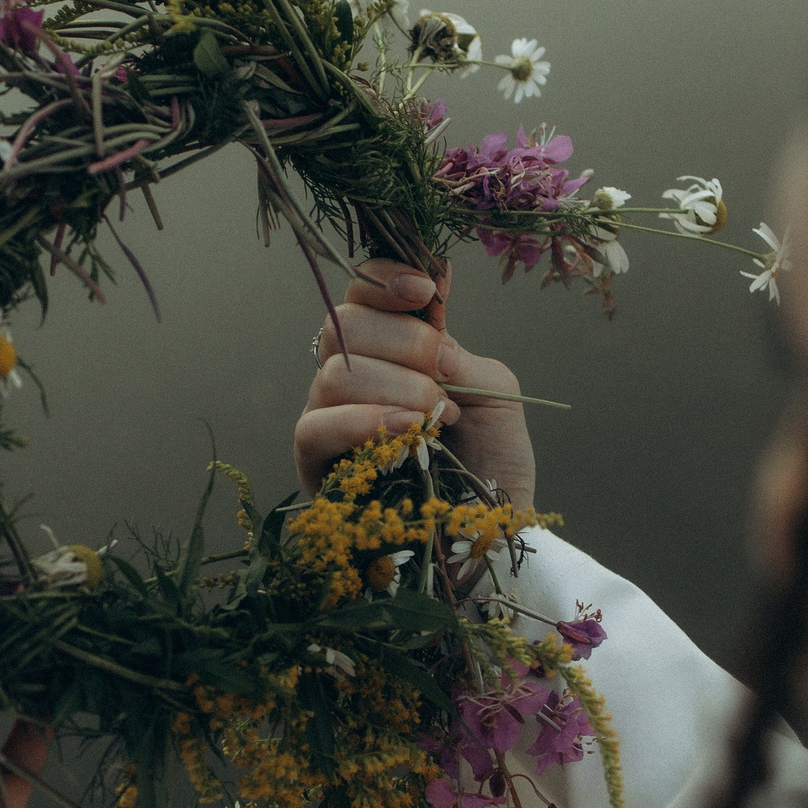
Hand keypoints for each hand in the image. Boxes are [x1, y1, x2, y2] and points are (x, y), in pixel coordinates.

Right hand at [294, 260, 535, 508]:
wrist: (494, 529)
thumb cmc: (493, 461)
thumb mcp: (495, 392)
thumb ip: (457, 352)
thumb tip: (424, 317)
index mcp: (392, 347)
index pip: (362, 290)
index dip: (384, 277)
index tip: (426, 289)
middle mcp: (353, 374)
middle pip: (341, 323)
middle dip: (402, 341)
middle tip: (444, 374)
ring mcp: (330, 418)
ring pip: (333, 373)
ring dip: (395, 387)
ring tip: (437, 418)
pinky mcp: (316, 465)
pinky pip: (312, 427)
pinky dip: (360, 421)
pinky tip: (404, 430)